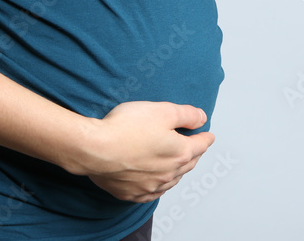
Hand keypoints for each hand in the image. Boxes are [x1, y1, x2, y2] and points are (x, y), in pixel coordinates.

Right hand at [68, 100, 213, 202]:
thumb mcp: (161, 110)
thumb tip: (202, 118)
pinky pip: (152, 192)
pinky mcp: (132, 193)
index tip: (208, 135)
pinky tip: (157, 184)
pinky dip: (159, 186)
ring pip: (172, 180)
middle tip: (195, 148)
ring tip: (178, 164)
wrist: (95, 149)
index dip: (205, 137)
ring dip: (178, 171)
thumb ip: (185, 114)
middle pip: (188, 163)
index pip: (200, 145)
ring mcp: (150, 185)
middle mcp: (168, 173)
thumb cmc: (126, 128)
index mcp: (179, 153)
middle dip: (193, 154)